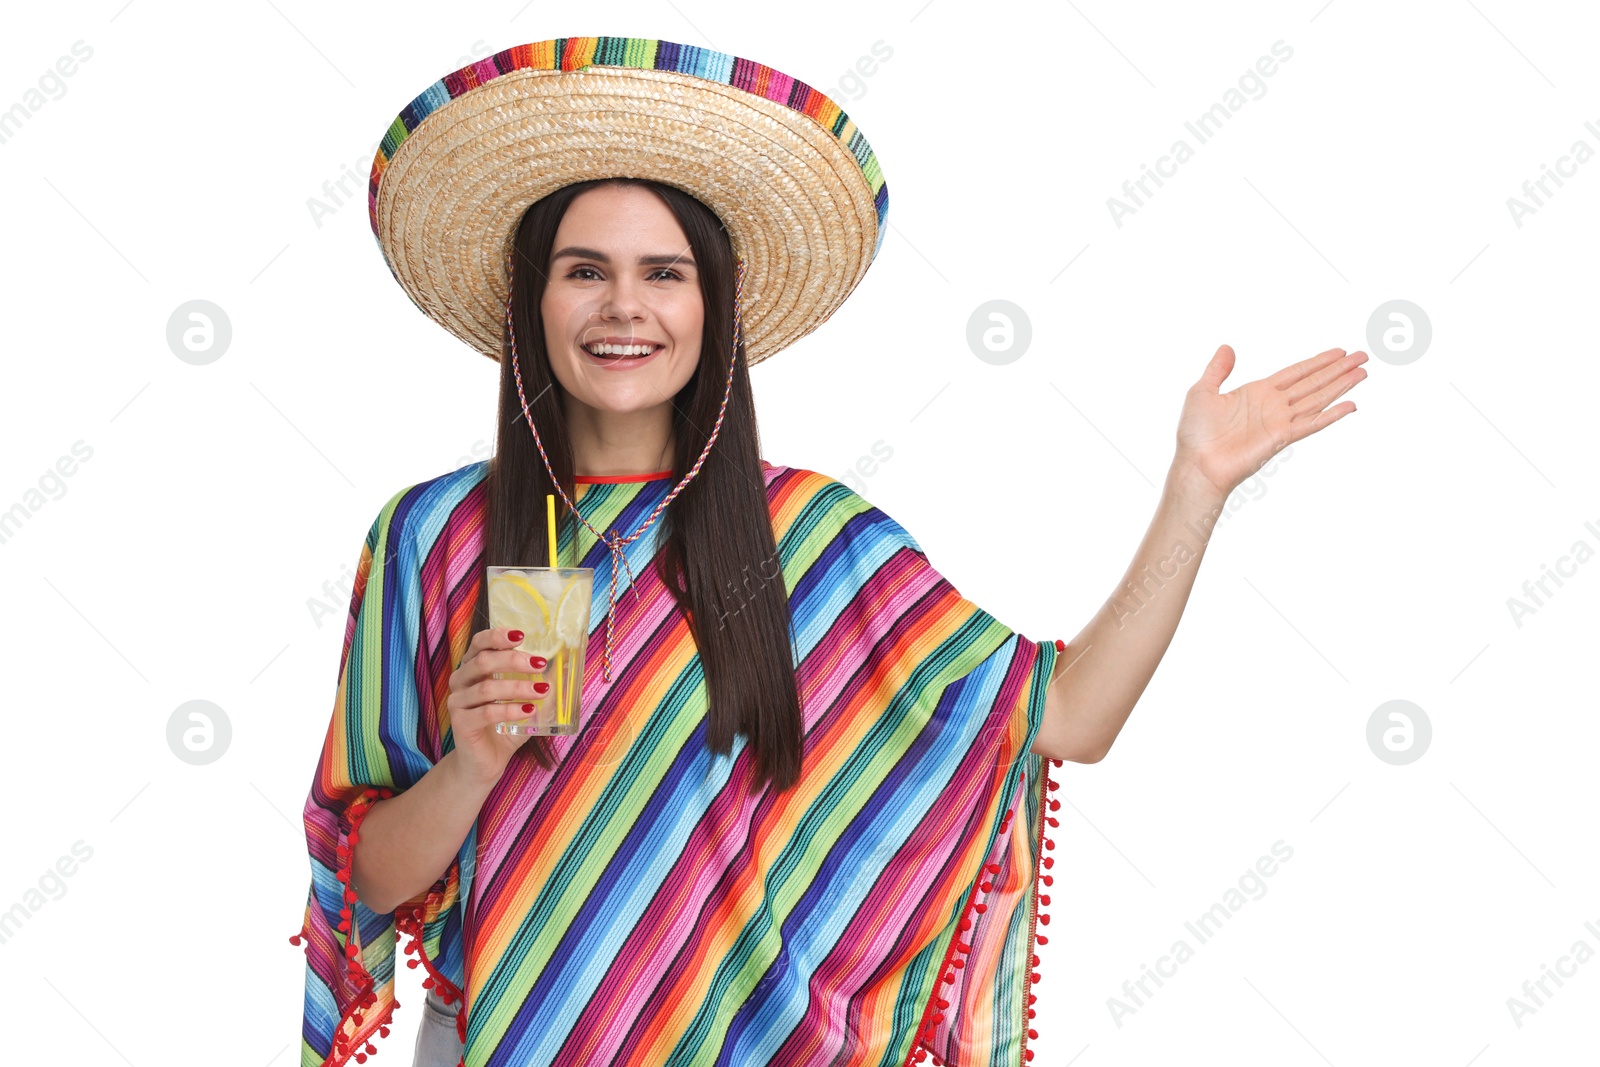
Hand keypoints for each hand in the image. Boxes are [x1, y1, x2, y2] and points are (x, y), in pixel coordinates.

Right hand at [444, 627, 551, 786]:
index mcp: (472, 668)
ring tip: (542, 690)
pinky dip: (510, 710)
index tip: (521, 635)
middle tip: (539, 663)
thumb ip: (536, 683)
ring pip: (486, 688)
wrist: (484, 762)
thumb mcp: (522, 701)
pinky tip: (529, 711)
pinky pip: (486, 713)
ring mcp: (457, 703)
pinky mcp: (460, 725)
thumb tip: (564, 668)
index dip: (497, 636)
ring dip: (518, 687)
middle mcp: (460, 682)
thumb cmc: (503, 726)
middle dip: (513, 660)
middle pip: (483, 662)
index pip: (479, 643)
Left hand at [1172, 344, 1365, 501]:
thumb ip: (1218, 370)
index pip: (1296, 373)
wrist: (1196, 463)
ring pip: (1318, 399)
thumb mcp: (1202, 391)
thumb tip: (1227, 347)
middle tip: (1363, 356)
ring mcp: (1280, 421)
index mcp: (1258, 392)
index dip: (1318, 362)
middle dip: (1338, 370)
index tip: (1339, 352)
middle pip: (1314, 382)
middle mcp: (1274, 405)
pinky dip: (1332, 415)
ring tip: (1363, 372)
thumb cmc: (1195, 433)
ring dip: (1341, 385)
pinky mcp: (1281, 437)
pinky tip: (1351, 405)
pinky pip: (1311, 423)